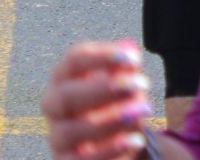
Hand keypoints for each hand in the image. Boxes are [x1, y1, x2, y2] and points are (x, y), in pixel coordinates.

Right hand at [43, 40, 151, 159]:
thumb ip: (127, 66)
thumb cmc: (118, 100)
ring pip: (68, 132)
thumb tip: (128, 49)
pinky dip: (108, 151)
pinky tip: (135, 139)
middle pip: (64, 96)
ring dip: (109, 122)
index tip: (134, 59)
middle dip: (103, 90)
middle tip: (142, 84)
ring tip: (144, 111)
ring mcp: (58, 137)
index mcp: (66, 76)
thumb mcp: (126, 80)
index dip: (102, 56)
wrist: (120, 138)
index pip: (74, 59)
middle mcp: (55, 107)